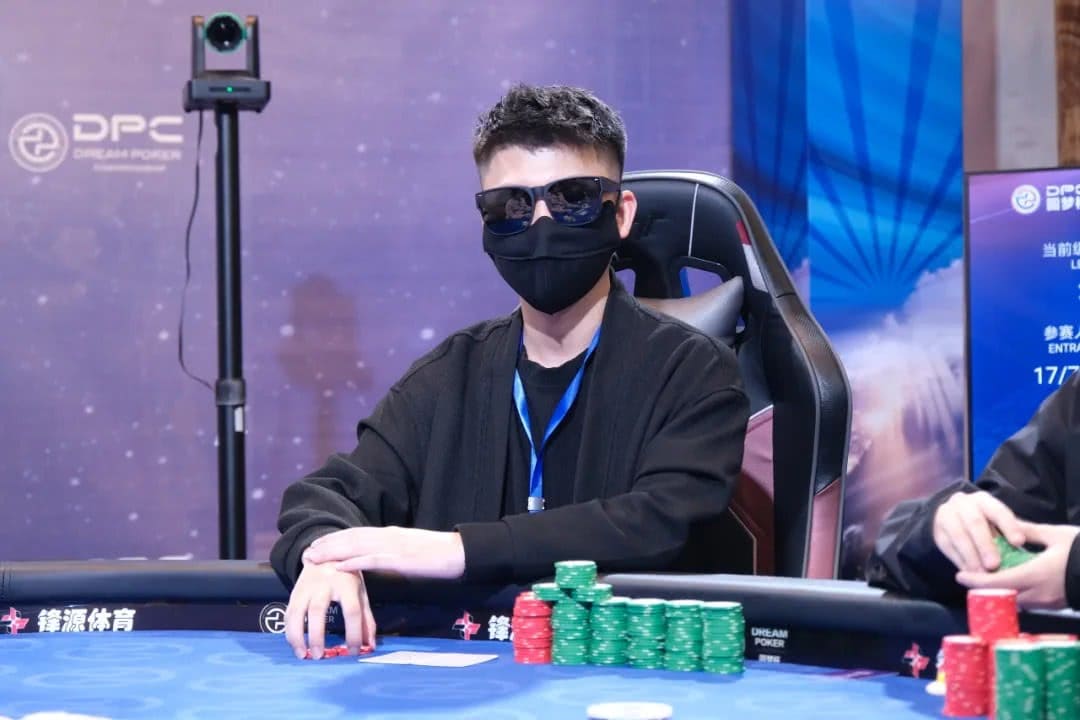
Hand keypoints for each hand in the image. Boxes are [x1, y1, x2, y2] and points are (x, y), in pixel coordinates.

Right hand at [284, 559, 374, 659]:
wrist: (326, 554)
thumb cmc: (346, 576)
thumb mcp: (360, 592)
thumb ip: (366, 619)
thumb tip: (370, 645)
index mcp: (346, 583)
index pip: (351, 610)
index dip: (353, 633)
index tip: (354, 651)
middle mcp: (324, 584)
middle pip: (318, 610)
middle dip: (317, 635)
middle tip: (319, 656)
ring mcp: (306, 587)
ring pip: (297, 611)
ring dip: (297, 635)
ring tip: (303, 654)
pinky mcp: (294, 592)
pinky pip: (288, 613)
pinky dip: (289, 631)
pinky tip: (296, 645)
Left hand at [303, 526, 465, 578]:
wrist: (458, 552)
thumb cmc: (437, 554)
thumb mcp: (410, 550)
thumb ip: (392, 553)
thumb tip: (376, 560)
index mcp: (390, 533)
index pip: (357, 533)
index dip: (335, 538)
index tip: (317, 543)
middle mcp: (388, 535)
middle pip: (351, 538)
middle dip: (327, 544)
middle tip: (306, 551)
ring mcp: (393, 546)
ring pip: (356, 546)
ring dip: (332, 552)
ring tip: (314, 558)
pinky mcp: (400, 559)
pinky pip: (372, 560)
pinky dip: (354, 563)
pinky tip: (339, 567)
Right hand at [932, 490, 1024, 571]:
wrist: (953, 518)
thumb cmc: (985, 523)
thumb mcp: (998, 522)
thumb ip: (1011, 533)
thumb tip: (1031, 552)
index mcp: (984, 500)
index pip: (997, 510)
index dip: (1009, 526)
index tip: (1019, 543)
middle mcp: (963, 504)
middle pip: (975, 523)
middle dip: (985, 545)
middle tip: (994, 565)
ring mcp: (947, 516)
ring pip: (958, 535)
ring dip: (971, 557)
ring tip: (982, 575)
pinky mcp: (938, 532)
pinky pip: (948, 547)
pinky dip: (960, 561)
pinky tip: (970, 573)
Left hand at [957, 521, 1079, 608]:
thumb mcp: (1056, 536)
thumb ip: (1028, 532)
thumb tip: (1007, 527)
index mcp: (1037, 574)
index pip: (998, 582)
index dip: (976, 581)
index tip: (959, 575)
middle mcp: (1040, 593)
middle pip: (1002, 596)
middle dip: (984, 589)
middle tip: (969, 577)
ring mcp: (1048, 602)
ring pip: (1015, 602)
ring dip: (999, 592)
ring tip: (987, 578)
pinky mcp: (1055, 605)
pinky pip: (1028, 603)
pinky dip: (1014, 594)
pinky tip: (1010, 582)